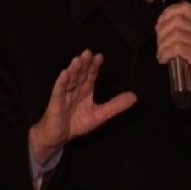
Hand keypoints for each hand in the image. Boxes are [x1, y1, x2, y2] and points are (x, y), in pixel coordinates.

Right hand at [29, 49, 136, 164]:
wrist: (58, 137)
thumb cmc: (77, 123)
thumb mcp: (100, 115)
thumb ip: (115, 105)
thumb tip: (135, 96)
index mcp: (86, 90)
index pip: (90, 75)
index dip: (94, 66)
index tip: (99, 57)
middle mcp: (75, 89)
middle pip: (80, 74)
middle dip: (84, 64)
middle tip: (88, 53)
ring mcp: (64, 95)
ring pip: (70, 80)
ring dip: (73, 70)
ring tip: (78, 60)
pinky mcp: (55, 103)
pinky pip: (58, 91)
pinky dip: (61, 82)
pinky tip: (64, 74)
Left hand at [155, 2, 190, 102]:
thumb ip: (181, 35)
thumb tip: (161, 29)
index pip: (185, 7)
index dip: (168, 13)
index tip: (159, 26)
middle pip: (176, 21)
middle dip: (162, 32)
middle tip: (159, 46)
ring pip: (175, 35)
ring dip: (162, 45)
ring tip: (161, 55)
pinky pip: (178, 48)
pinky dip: (166, 53)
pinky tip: (164, 60)